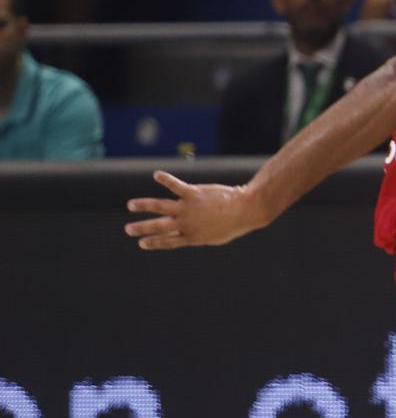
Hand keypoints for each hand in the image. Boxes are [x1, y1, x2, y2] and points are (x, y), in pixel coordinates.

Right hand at [124, 171, 267, 249]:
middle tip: (127, 229)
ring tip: (131, 205)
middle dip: (142, 228)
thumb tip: (191, 235)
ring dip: (144, 205)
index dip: (154, 243)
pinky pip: (176, 186)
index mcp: (192, 237)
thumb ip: (201, 235)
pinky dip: (165, 180)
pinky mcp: (194, 193)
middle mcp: (186, 224)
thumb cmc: (234, 224)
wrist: (245, 210)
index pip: (168, 241)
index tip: (141, 243)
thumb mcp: (216, 236)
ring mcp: (188, 209)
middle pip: (159, 227)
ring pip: (160, 207)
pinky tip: (157, 174)